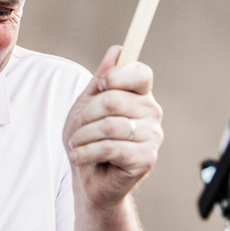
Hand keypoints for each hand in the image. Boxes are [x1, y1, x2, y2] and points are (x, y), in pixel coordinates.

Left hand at [63, 45, 163, 209]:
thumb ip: (101, 79)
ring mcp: (153, 136)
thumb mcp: (87, 104)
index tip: (100, 87)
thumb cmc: (88, 139)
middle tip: (76, 129)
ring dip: (83, 136)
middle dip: (86, 116)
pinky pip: (111, 148)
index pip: (140, 72)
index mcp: (140, 95)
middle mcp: (152, 113)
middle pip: (115, 100)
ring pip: (109, 126)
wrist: (89, 179)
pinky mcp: (146, 158)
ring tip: (76, 145)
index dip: (117, 76)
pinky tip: (79, 157)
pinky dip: (87, 152)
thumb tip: (116, 51)